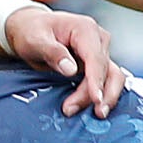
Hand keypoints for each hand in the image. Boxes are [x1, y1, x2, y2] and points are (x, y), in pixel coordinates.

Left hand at [1, 5, 122, 116]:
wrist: (30, 29)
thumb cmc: (32, 31)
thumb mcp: (35, 40)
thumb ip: (52, 52)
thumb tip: (71, 70)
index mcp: (85, 29)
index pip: (96, 58)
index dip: (96, 80)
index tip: (95, 99)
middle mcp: (98, 40)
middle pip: (105, 71)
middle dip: (93, 94)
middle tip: (72, 110)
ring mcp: (100, 52)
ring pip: (112, 78)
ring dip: (105, 98)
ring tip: (92, 114)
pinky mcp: (97, 65)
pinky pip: (106, 82)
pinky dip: (102, 96)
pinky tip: (90, 109)